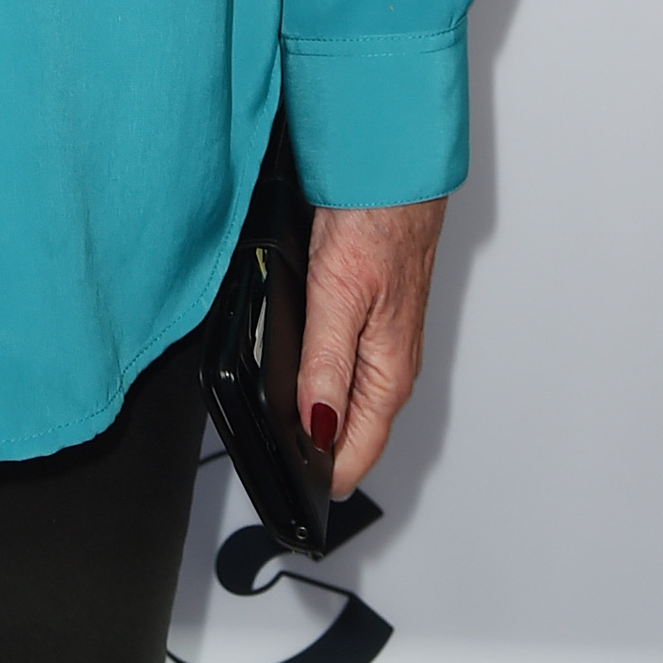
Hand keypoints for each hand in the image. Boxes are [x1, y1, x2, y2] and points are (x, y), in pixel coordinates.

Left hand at [297, 196, 445, 495]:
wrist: (391, 170)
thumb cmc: (377, 222)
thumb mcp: (337, 295)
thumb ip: (326, 364)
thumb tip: (316, 427)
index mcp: (387, 374)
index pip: (356, 455)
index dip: (318, 479)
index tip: (284, 491)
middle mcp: (388, 366)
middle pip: (351, 435)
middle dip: (313, 455)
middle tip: (271, 468)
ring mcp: (378, 344)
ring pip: (346, 402)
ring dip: (316, 419)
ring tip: (278, 431)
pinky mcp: (367, 318)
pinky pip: (343, 369)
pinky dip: (319, 381)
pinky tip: (294, 375)